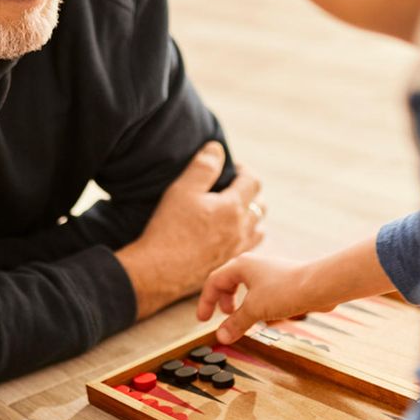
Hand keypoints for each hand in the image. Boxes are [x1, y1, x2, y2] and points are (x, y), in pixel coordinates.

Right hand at [116, 141, 265, 319]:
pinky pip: (248, 248)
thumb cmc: (169, 229)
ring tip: (233, 213)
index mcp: (233, 207)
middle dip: (249, 193)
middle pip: (260, 206)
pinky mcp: (227, 265)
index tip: (232, 169)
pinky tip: (228, 238)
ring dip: (250, 218)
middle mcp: (241, 229)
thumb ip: (203, 166)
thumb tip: (217, 148)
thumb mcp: (183, 190)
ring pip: (258, 229)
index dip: (244, 171)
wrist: (159, 272)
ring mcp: (236, 250)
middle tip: (232, 189)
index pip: (253, 181)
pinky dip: (244, 238)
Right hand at [201, 237, 398, 342]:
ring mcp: (269, 272)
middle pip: (229, 281)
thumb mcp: (254, 309)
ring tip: (244, 318)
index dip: (206, 301)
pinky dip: (257, 304)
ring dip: (241, 303)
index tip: (203, 319)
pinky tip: (266, 317)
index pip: (214, 282)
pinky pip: (262, 292)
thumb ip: (235, 323)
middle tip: (224, 315)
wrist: (320, 286)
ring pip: (247, 287)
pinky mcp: (283, 281)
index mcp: (241, 266)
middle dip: (223, 300)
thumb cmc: (286, 290)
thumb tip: (220, 337)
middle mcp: (254, 265)